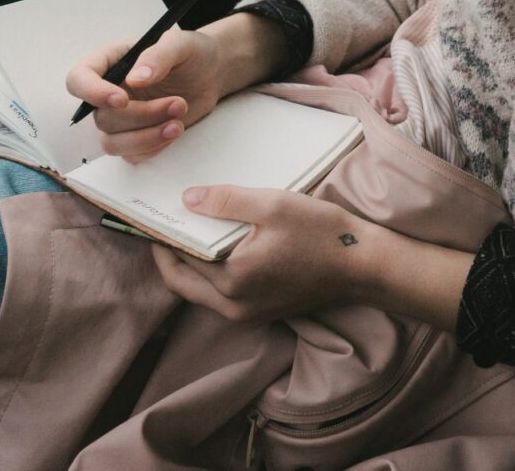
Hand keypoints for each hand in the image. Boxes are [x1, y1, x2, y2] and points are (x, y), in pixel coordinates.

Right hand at [66, 29, 225, 162]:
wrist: (211, 74)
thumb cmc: (192, 54)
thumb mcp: (180, 44)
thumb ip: (157, 56)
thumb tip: (135, 79)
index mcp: (109, 63)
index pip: (78, 80)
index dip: (93, 93)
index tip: (122, 100)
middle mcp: (108, 92)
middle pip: (103, 118)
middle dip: (143, 116)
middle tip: (179, 103)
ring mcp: (122, 118)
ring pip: (113, 143)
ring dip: (146, 138)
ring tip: (178, 124)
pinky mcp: (137, 136)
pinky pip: (131, 155)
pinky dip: (153, 148)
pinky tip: (174, 131)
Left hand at [151, 185, 375, 322]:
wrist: (362, 264)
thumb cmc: (321, 232)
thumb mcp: (272, 205)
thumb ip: (225, 201)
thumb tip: (187, 199)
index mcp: (232, 280)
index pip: (178, 259)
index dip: (162, 235)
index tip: (152, 214)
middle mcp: (234, 306)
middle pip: (181, 283)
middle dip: (167, 254)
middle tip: (163, 225)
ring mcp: (247, 315)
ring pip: (199, 293)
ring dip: (189, 266)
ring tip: (189, 233)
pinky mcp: (260, 314)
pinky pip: (220, 297)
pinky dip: (211, 275)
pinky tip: (217, 249)